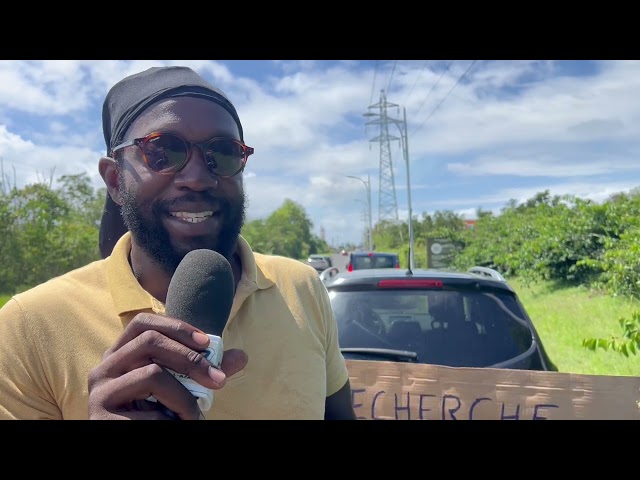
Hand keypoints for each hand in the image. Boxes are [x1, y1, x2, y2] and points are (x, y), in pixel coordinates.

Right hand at [88, 312, 247, 419]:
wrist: (131, 440)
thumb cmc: (157, 413)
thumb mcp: (180, 387)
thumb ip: (204, 371)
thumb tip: (242, 356)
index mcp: (119, 354)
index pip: (143, 323)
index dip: (177, 326)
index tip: (207, 342)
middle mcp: (103, 368)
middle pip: (150, 342)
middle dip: (191, 359)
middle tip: (219, 381)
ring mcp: (99, 392)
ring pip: (152, 375)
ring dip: (184, 398)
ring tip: (194, 416)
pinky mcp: (100, 418)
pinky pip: (148, 413)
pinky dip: (169, 421)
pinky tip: (174, 426)